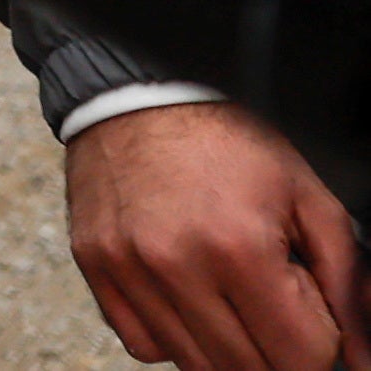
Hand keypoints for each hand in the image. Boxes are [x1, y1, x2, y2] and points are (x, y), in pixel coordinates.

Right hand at [64, 98, 361, 370]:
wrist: (136, 96)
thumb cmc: (228, 143)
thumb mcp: (310, 200)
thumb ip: (349, 284)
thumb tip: (363, 359)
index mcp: (239, 247)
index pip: (302, 357)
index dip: (322, 343)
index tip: (312, 312)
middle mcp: (176, 266)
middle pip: (249, 370)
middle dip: (278, 352)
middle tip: (277, 311)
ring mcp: (128, 270)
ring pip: (196, 366)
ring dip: (229, 351)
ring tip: (235, 303)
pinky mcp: (95, 268)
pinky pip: (143, 345)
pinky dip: (174, 339)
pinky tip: (189, 299)